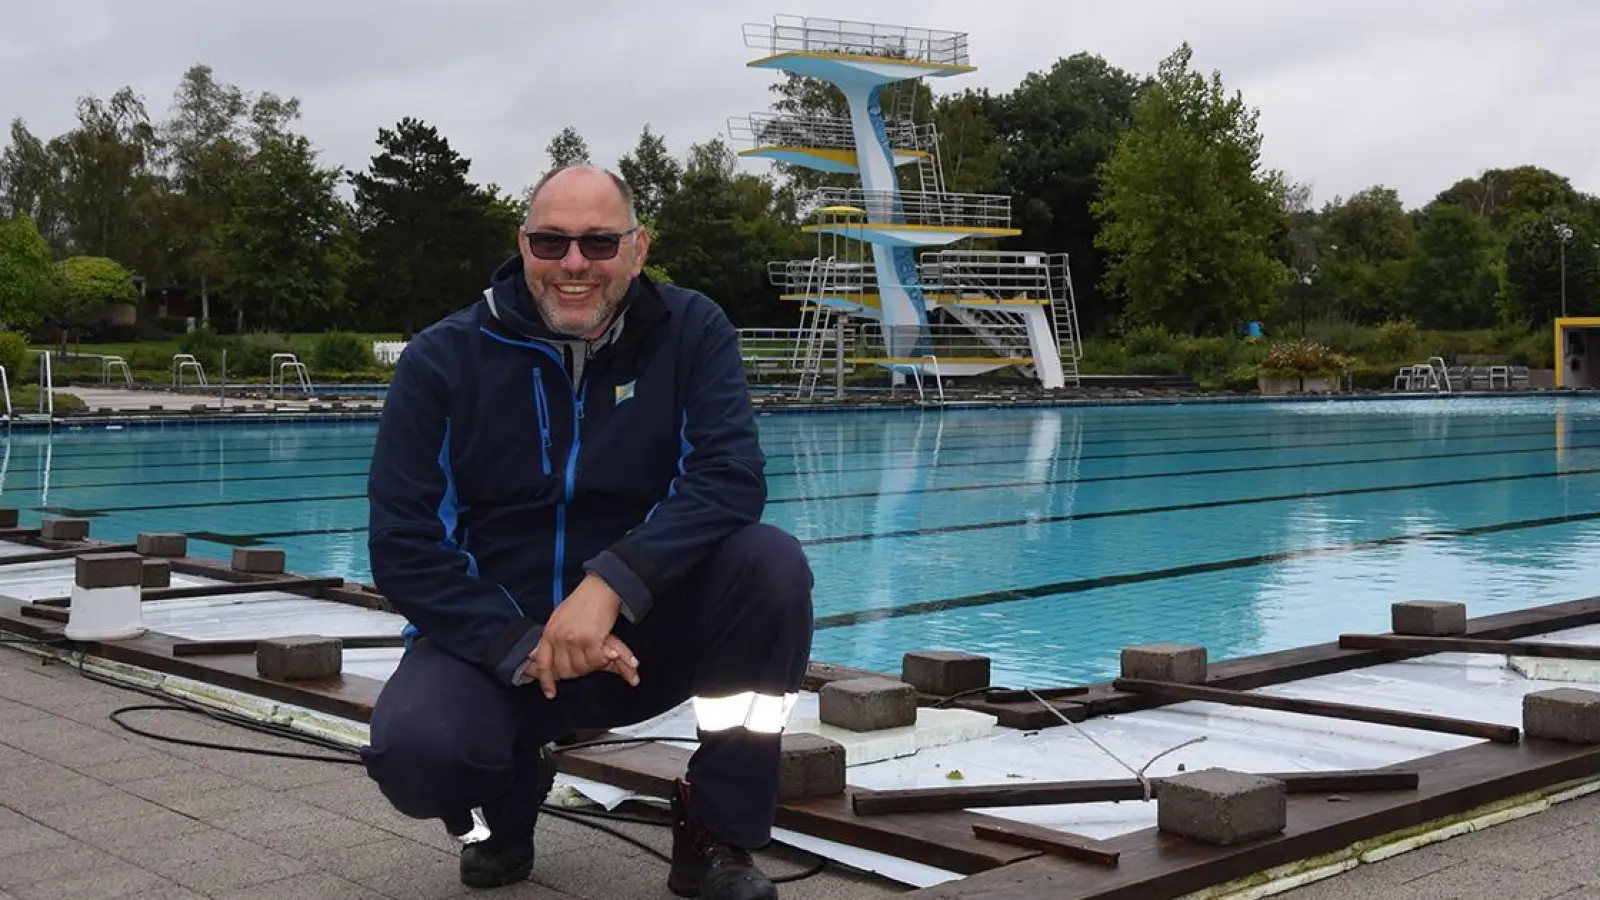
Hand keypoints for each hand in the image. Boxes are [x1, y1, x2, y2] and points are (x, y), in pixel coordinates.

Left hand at [523, 574, 638, 698]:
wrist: (601, 587)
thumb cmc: (583, 601)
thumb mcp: (558, 618)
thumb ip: (547, 639)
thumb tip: (533, 655)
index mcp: (549, 633)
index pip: (543, 663)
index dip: (546, 681)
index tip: (550, 693)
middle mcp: (559, 638)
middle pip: (565, 670)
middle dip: (578, 672)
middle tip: (589, 664)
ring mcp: (574, 640)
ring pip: (582, 667)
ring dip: (593, 665)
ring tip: (600, 653)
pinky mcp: (591, 640)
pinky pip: (596, 661)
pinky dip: (604, 660)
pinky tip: (608, 652)